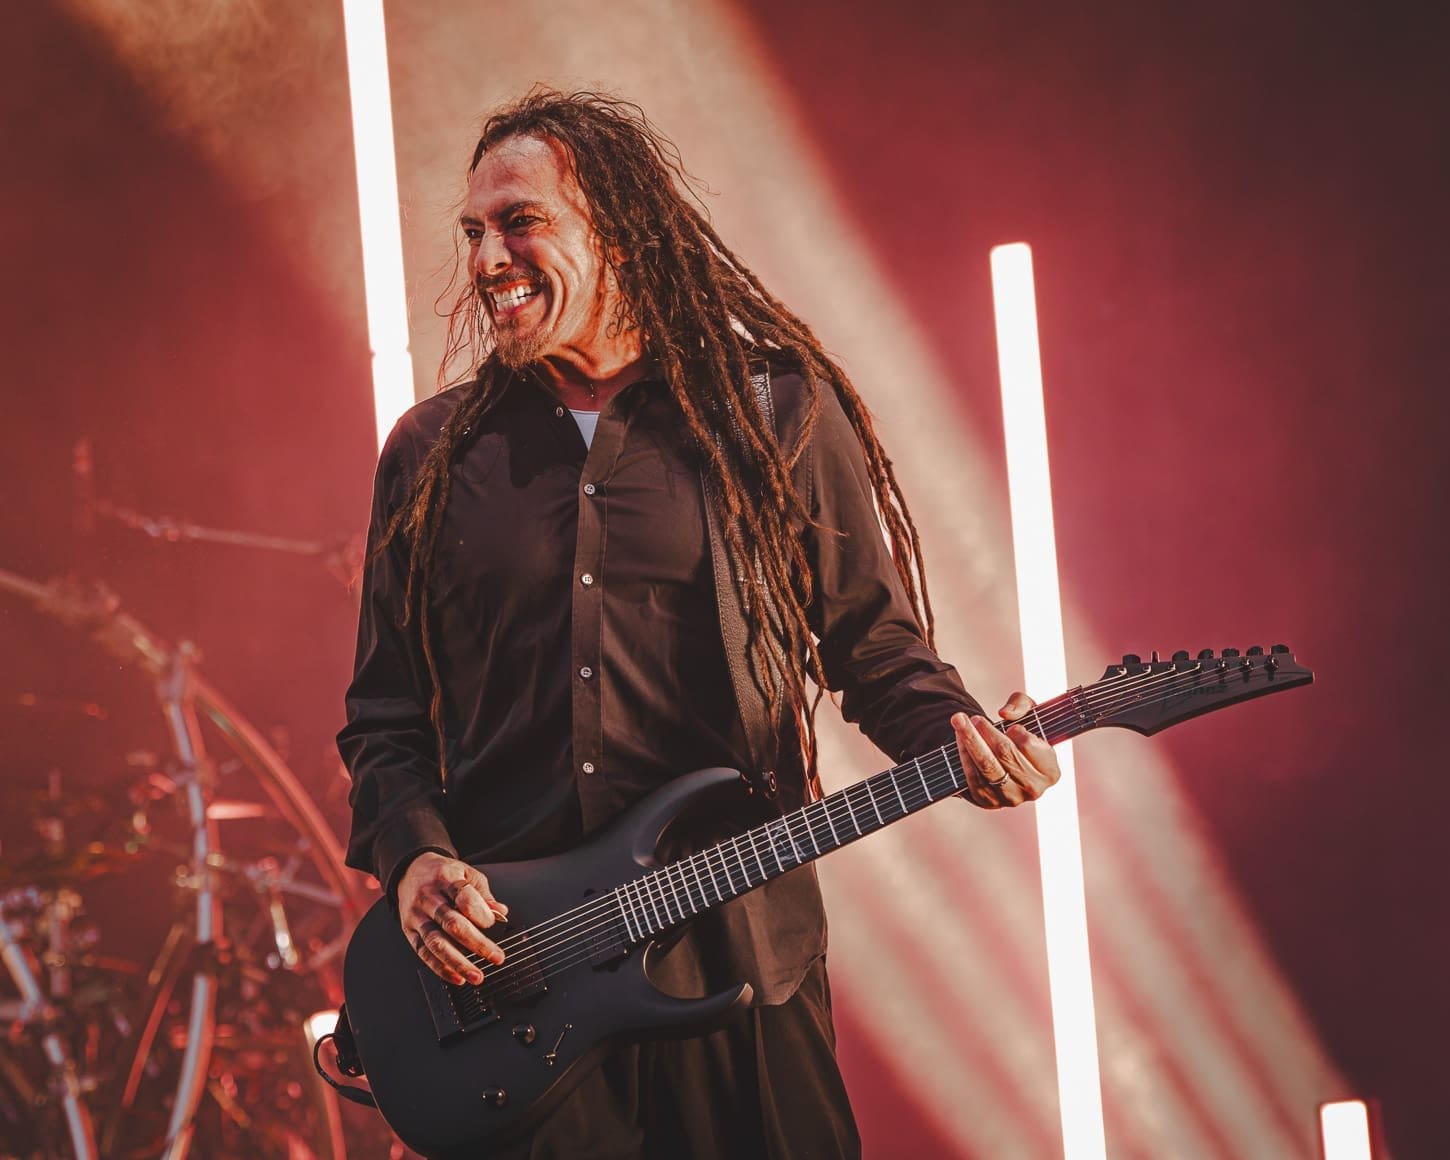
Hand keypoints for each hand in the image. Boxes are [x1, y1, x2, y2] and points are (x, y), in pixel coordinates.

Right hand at [396, 851, 509, 984]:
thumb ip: (483, 893)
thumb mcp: (466, 872)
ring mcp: (417, 916)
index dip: (480, 912)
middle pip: (452, 923)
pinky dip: (440, 968)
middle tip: (496, 957)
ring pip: (436, 942)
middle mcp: (429, 898)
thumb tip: (501, 912)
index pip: (463, 896)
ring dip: (458, 963)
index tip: (494, 923)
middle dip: (477, 943)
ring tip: (476, 976)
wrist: (410, 870)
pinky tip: (457, 977)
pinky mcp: (409, 931)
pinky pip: (424, 953)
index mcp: (446, 878)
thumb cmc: (442, 873)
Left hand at [952, 692, 1060, 808]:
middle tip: (973, 717)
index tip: (1010, 726)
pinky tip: (959, 740)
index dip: (1016, 733)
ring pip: (987, 767)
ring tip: (959, 720)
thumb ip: (1022, 704)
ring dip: (970, 741)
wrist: (1006, 760)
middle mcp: (1033, 789)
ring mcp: (1010, 799)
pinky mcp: (988, 802)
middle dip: (986, 732)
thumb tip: (1006, 713)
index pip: (1029, 746)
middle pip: (1005, 755)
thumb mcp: (1030, 712)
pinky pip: (973, 778)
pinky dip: (964, 756)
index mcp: (1050, 772)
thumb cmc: (1021, 734)